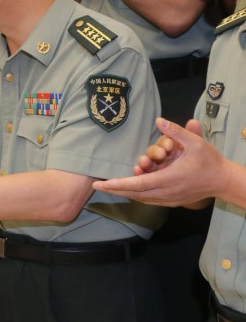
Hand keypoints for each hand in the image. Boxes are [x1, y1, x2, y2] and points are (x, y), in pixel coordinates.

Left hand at [92, 119, 226, 206]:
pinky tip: (129, 190)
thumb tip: (159, 120)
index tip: (100, 183)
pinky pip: (150, 200)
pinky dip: (138, 194)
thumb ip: (176, 131)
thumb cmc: (210, 161)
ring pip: (142, 198)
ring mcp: (170, 199)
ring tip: (110, 186)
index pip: (137, 184)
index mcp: (169, 179)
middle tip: (97, 185)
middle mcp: (166, 192)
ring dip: (126, 192)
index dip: (117, 184)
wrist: (224, 181)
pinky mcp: (173, 201)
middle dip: (115, 189)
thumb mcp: (195, 142)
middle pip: (134, 193)